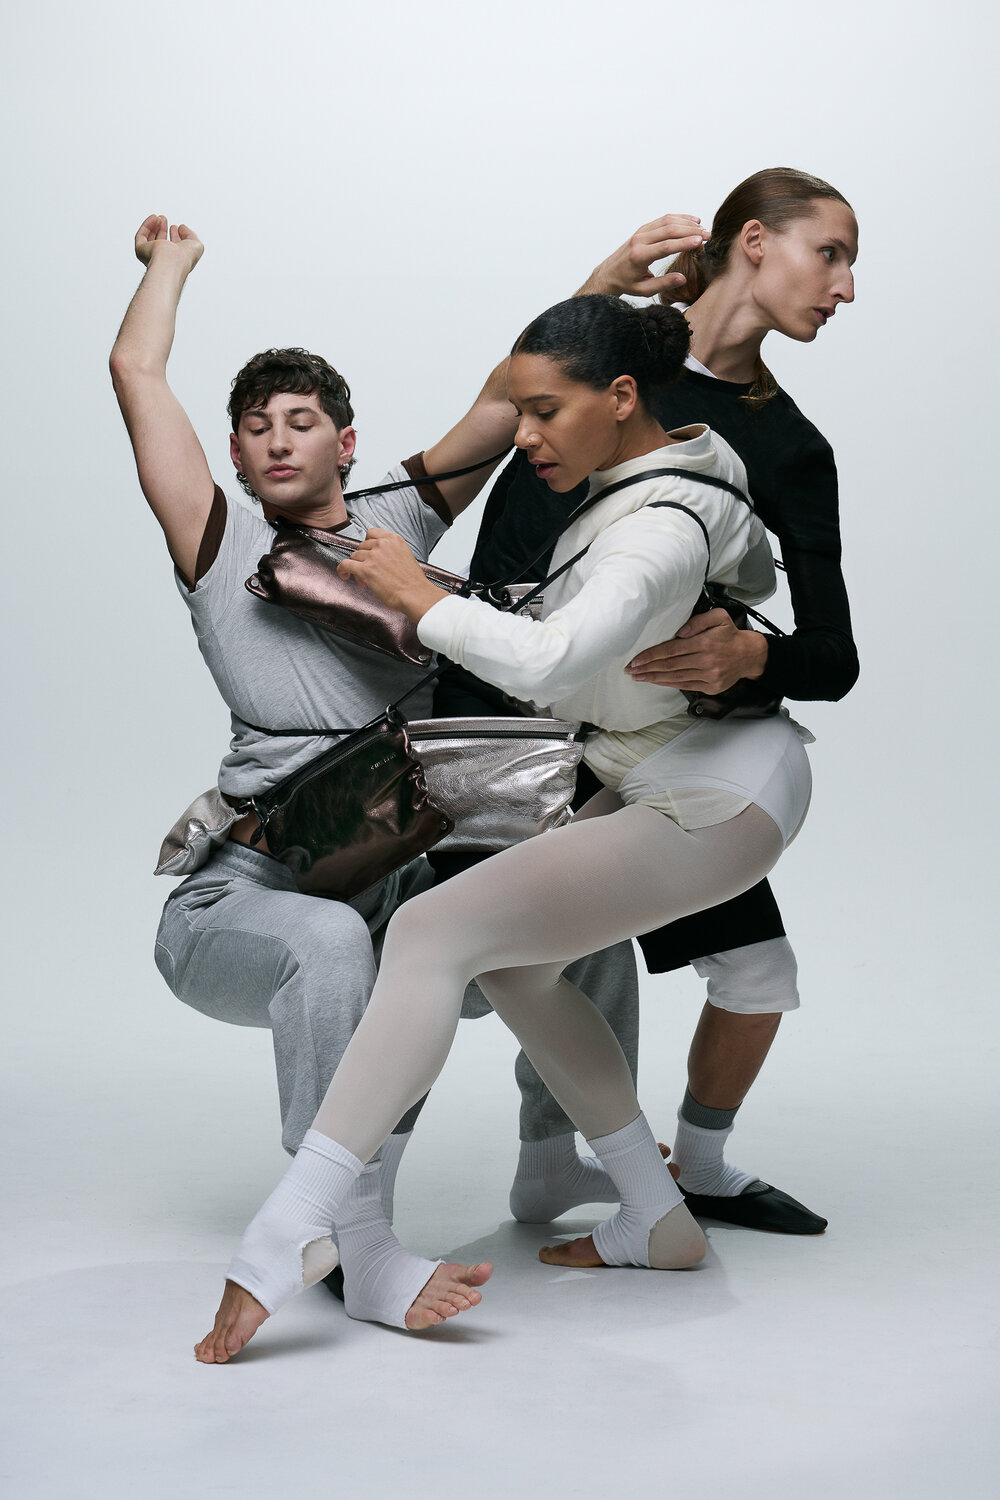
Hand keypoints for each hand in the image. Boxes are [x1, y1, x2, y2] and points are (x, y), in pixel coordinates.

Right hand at [134, 214, 203, 272]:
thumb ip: (191, 234)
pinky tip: (154, 218)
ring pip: (149, 239)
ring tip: (160, 217)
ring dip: (155, 226)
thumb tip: (182, 227)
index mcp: (176, 261)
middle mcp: (163, 259)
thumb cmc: (185, 257)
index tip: (175, 227)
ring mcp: (151, 255)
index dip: (175, 236)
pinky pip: (141, 235)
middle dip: (162, 229)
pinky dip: (147, 225)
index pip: (173, 248)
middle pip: (160, 243)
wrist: (173, 260)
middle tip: (164, 219)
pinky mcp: (141, 250)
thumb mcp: (196, 244)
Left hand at [337, 528, 446, 621]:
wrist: (415, 595)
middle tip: (369, 572)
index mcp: (394, 539)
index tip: (368, 552)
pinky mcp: (365, 569)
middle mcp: (382, 544)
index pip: (372, 533)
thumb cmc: (413, 582)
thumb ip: (392, 552)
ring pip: (354, 556)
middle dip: (363, 559)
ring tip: (364, 581)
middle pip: (362, 546)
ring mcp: (373, 556)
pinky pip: (345, 564)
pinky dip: (342, 570)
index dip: (367, 543)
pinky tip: (345, 575)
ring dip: (357, 568)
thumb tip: (379, 558)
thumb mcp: (406, 557)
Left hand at [585, 214, 710, 298]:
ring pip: (667, 221)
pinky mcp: (644, 229)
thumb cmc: (626, 283)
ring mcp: (641, 232)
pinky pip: (663, 219)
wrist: (608, 273)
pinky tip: (693, 220)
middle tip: (708, 235)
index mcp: (639, 256)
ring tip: (703, 228)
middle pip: (669, 230)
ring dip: (687, 223)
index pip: (665, 246)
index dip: (684, 243)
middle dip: (690, 231)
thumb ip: (663, 284)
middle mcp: (640, 240)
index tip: (700, 241)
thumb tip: (682, 279)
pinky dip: (679, 218)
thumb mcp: (643, 290)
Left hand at [626, 608, 766, 692]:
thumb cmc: (730, 634)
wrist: (749, 655)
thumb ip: (699, 620)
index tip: (636, 659)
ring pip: (675, 678)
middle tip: (630, 669)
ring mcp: (709, 676)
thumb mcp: (719, 617)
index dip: (652, 655)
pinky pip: (685, 685)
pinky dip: (668, 683)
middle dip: (647, 668)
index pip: (672, 650)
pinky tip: (656, 681)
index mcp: (705, 643)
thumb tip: (679, 632)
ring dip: (654, 678)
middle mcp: (706, 661)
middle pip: (670, 665)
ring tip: (638, 676)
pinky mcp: (711, 687)